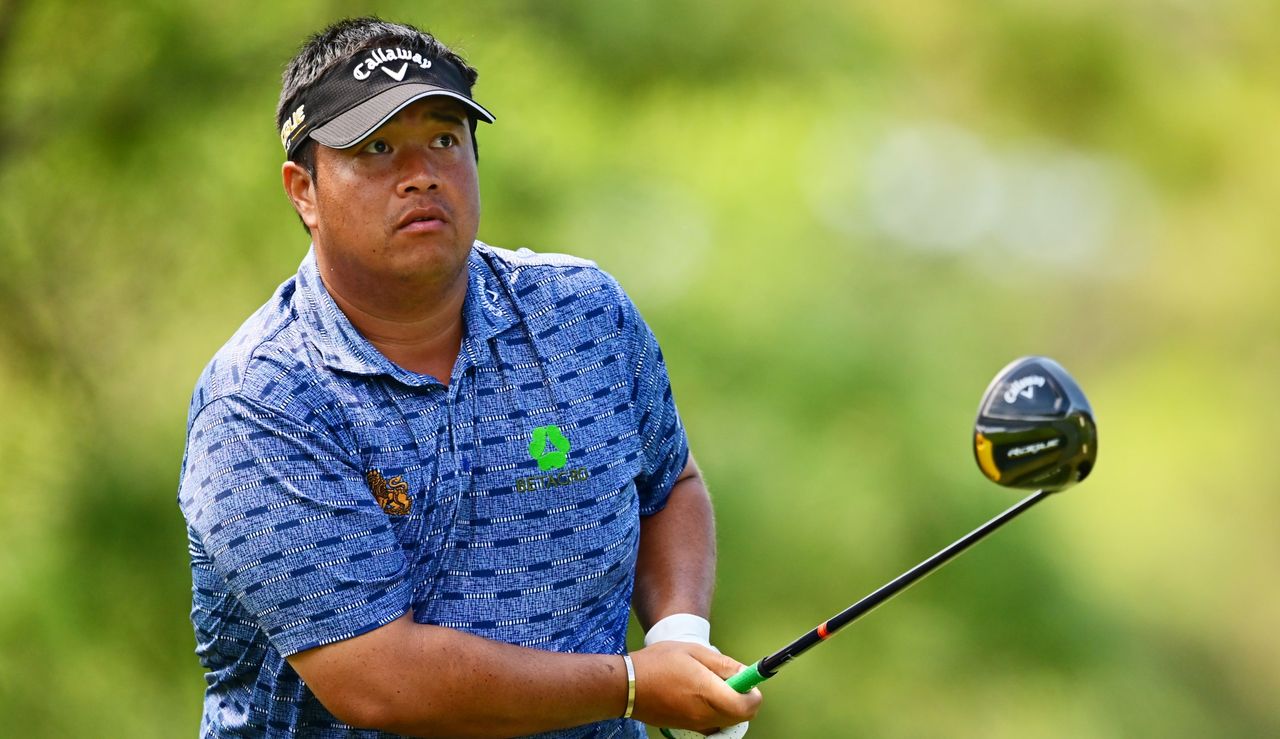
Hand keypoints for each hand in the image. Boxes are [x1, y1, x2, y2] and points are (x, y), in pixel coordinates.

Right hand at [641, 614, 755, 737]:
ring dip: (729, 706)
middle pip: (741, 717)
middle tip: (730, 680)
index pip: (747, 706)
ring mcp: (695, 725)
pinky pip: (711, 724)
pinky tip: (698, 695)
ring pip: (727, 721)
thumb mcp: (693, 652)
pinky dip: (714, 712)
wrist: (627, 685)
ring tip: (711, 685)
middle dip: (743, 699)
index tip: (748, 680)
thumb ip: (722, 664)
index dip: (754, 694)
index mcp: (708, 693)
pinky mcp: (686, 728)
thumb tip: (745, 673)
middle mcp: (704, 714)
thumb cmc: (658, 663)